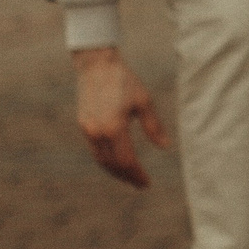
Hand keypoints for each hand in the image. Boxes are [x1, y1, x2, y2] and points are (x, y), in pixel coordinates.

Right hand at [72, 47, 167, 187]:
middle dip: (127, 177)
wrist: (97, 65)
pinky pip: (95, 150)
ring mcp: (88, 130)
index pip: (127, 161)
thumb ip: (154, 126)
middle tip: (140, 184)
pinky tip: (116, 161)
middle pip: (113, 165)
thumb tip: (165, 147)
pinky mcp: (83, 125)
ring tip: (129, 176)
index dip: (137, 175)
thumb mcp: (144, 101)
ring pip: (101, 160)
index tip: (147, 183)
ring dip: (115, 172)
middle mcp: (98, 132)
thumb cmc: (124, 80)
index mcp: (115, 127)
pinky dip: (106, 160)